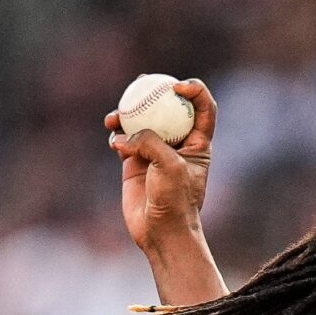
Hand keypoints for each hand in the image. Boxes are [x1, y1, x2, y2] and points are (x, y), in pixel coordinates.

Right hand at [107, 78, 215, 252]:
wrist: (160, 232)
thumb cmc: (175, 201)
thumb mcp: (169, 167)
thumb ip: (151, 143)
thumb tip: (125, 134)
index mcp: (198, 143)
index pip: (203, 108)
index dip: (195, 90)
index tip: (178, 86)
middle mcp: (177, 143)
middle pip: (168, 107)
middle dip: (155, 91)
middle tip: (142, 82)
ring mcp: (155, 152)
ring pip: (141, 121)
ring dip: (128, 113)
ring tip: (115, 116)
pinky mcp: (134, 162)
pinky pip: (124, 140)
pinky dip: (117, 136)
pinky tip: (113, 138)